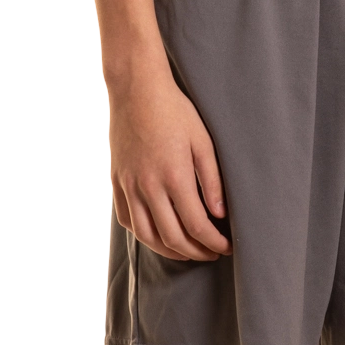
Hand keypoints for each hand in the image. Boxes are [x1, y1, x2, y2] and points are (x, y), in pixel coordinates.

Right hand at [109, 63, 231, 260]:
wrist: (136, 91)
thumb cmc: (175, 111)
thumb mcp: (203, 142)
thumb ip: (212, 180)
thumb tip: (220, 214)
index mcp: (174, 177)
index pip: (197, 226)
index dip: (214, 242)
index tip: (228, 247)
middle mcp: (148, 187)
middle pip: (173, 238)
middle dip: (197, 252)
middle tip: (212, 252)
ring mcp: (129, 186)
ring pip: (147, 236)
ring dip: (170, 251)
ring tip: (188, 251)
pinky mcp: (117, 182)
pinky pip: (128, 220)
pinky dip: (145, 235)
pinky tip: (159, 235)